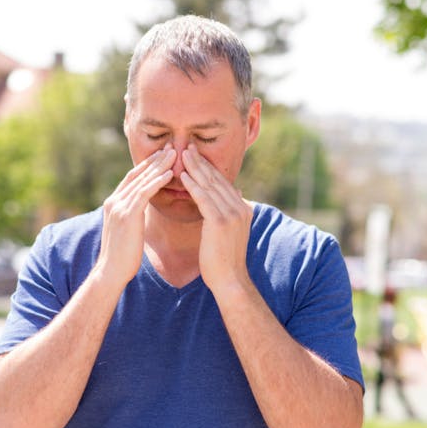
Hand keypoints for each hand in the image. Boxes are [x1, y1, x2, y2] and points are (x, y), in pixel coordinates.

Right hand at [96, 144, 174, 286]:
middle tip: (171, 147)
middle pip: (137, 174)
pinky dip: (157, 181)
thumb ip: (132, 216)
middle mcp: (114, 201)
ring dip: (159, 166)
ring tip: (174, 154)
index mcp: (114, 204)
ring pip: (142, 180)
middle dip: (155, 160)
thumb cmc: (122, 256)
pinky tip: (169, 174)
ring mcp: (119, 207)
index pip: (132, 178)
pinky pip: (144, 193)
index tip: (163, 155)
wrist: (111, 272)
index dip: (148, 166)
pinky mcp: (127, 215)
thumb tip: (141, 211)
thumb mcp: (127, 231)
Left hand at [179, 144, 252, 293]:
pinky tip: (183, 176)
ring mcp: (232, 214)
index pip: (223, 183)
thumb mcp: (230, 231)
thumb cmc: (224, 260)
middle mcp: (240, 208)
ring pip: (210, 186)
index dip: (209, 168)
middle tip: (187, 147)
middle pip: (217, 180)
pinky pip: (204, 199)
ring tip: (183, 155)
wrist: (229, 280)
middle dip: (201, 163)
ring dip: (195, 169)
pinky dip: (193, 186)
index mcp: (243, 208)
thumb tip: (234, 194)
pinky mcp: (220, 221)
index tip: (196, 156)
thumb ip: (230, 212)